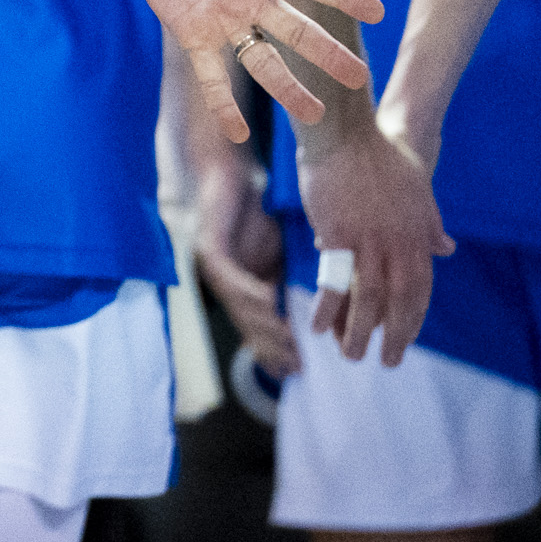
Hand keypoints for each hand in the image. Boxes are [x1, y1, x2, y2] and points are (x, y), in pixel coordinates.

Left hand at [125, 0, 382, 140]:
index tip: (378, 11)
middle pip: (297, 30)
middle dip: (326, 54)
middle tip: (360, 79)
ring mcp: (226, 18)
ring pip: (263, 59)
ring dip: (287, 87)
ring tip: (315, 117)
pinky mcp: (193, 33)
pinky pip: (211, 74)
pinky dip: (223, 103)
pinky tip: (237, 135)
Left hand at [193, 158, 299, 377]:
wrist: (220, 171)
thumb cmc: (250, 208)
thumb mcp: (278, 247)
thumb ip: (293, 274)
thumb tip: (333, 300)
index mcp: (244, 285)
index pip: (261, 327)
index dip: (279, 349)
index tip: (303, 369)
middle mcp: (226, 283)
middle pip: (249, 326)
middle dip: (273, 349)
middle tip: (300, 367)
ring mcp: (213, 268)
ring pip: (240, 308)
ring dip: (264, 328)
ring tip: (289, 344)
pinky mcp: (207, 247)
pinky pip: (229, 278)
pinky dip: (249, 292)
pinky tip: (269, 303)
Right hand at [296, 118, 453, 364]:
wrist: (345, 130)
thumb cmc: (377, 153)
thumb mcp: (416, 187)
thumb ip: (430, 222)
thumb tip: (447, 248)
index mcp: (420, 234)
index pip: (421, 288)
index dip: (412, 319)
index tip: (404, 339)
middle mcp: (401, 243)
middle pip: (400, 302)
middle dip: (394, 337)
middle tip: (385, 361)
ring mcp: (371, 241)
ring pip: (368, 300)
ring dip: (360, 333)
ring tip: (352, 355)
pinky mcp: (339, 236)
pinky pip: (334, 282)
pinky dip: (328, 309)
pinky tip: (319, 327)